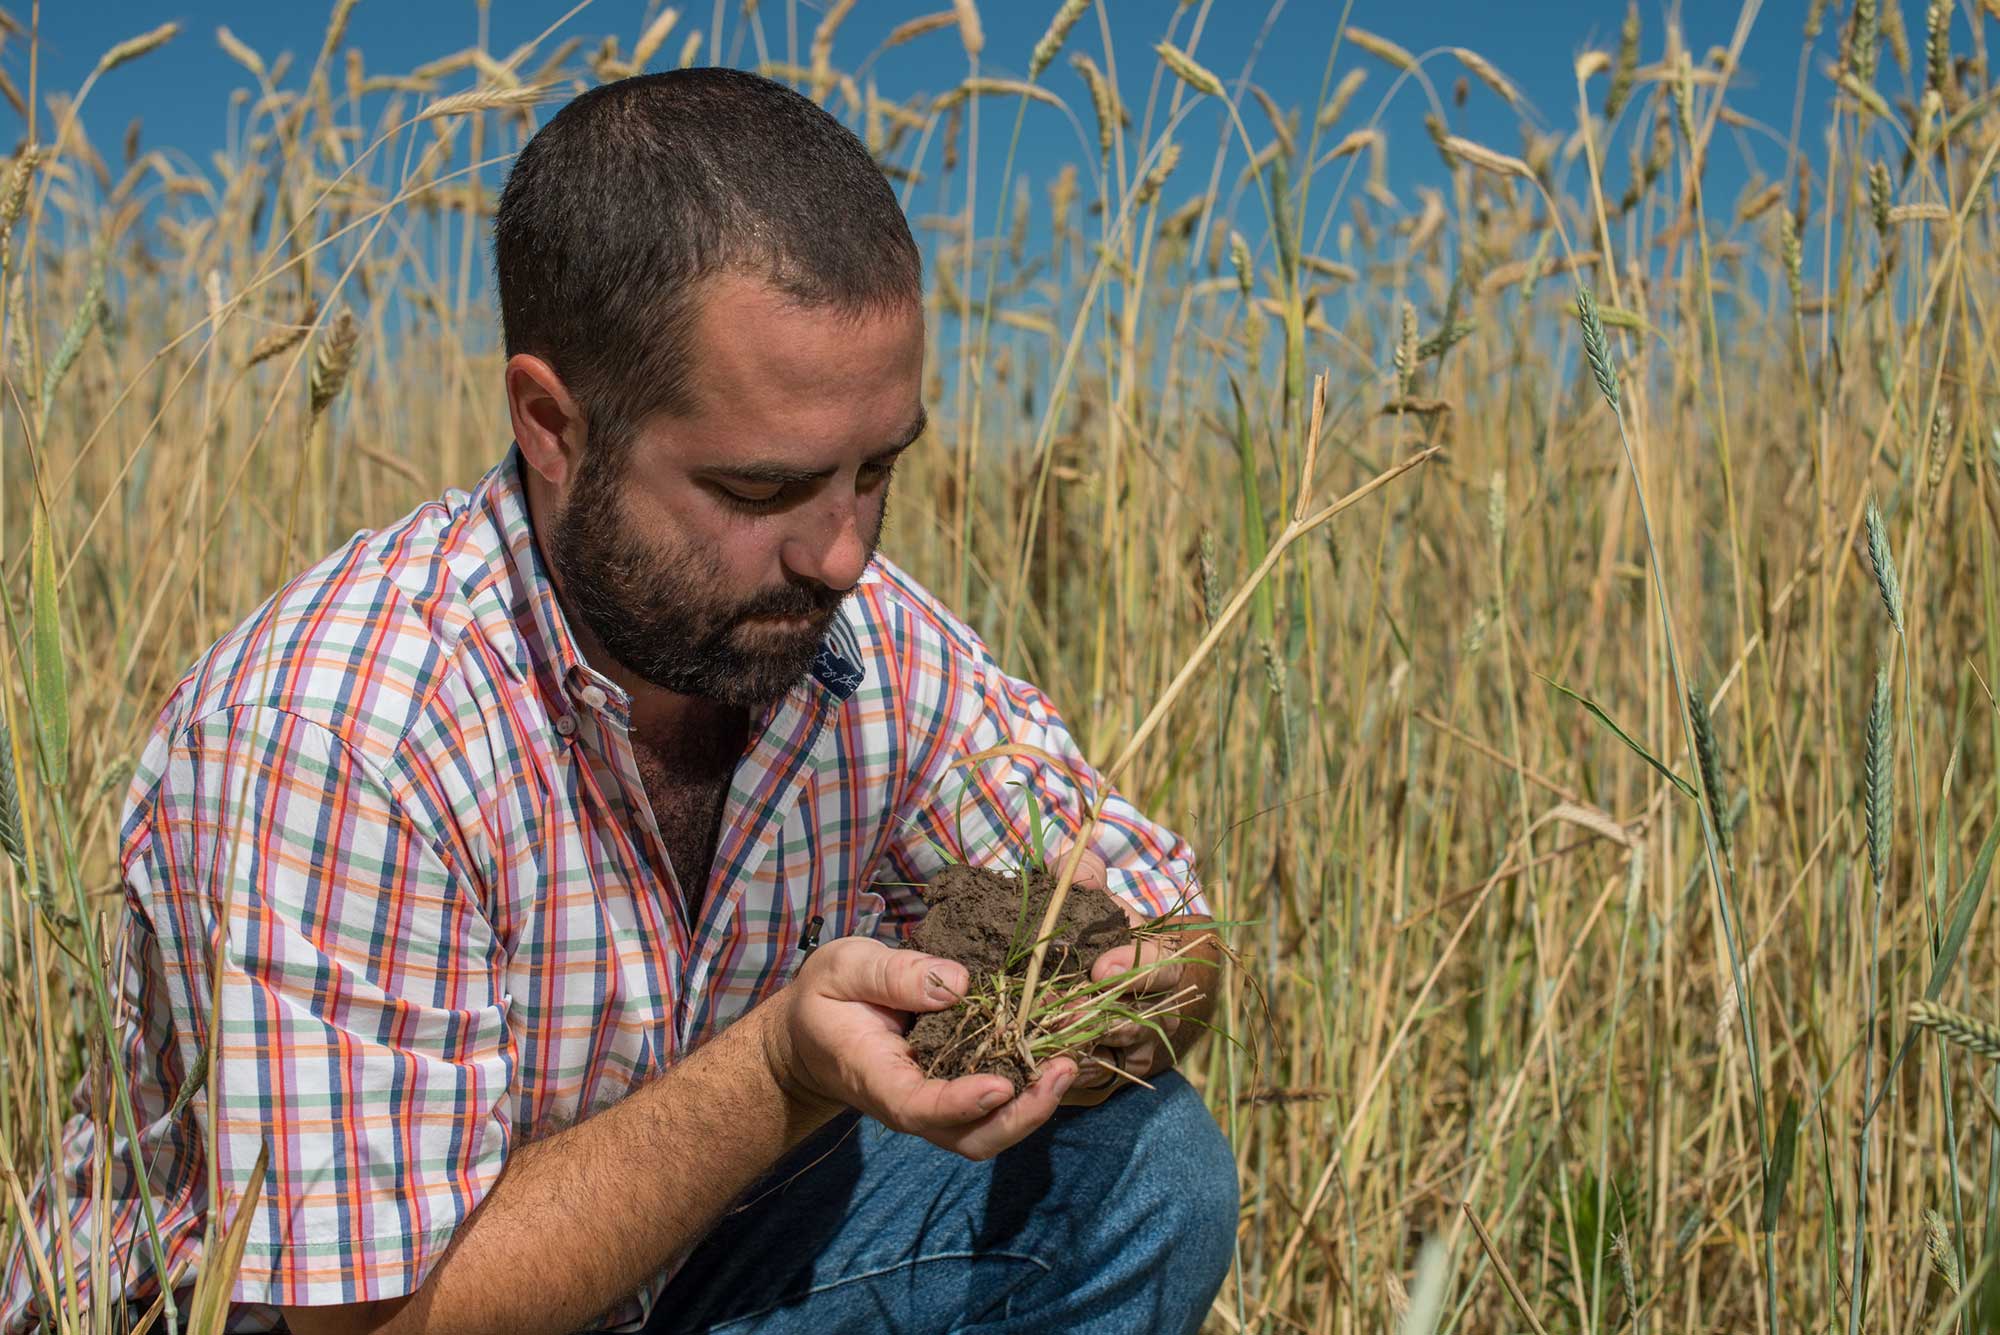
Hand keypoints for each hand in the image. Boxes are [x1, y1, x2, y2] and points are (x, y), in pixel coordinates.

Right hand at [767, 936, 1078, 1159]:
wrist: (814, 1031)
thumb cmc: (827, 998)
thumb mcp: (844, 969)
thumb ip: (893, 975)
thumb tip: (957, 984)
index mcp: (877, 1079)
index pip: (919, 1108)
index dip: (962, 1103)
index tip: (1001, 1085)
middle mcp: (913, 1104)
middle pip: (972, 1137)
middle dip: (1023, 1115)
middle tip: (1062, 1069)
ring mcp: (940, 1103)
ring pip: (993, 1127)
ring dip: (1038, 1101)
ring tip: (1071, 1058)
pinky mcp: (960, 1086)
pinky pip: (1000, 1100)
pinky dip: (1033, 1082)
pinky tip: (1060, 1046)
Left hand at [1043, 849, 1214, 1107]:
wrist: (1103, 978)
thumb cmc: (1098, 930)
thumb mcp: (1091, 898)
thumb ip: (1084, 875)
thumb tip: (1075, 858)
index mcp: (1159, 959)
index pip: (1163, 966)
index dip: (1136, 969)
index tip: (1101, 967)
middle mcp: (1159, 1006)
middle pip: (1140, 1017)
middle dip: (1098, 1014)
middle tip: (1058, 1009)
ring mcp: (1140, 1042)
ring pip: (1117, 1051)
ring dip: (1079, 1045)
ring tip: (1040, 1036)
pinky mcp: (1116, 1071)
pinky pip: (1100, 1079)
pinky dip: (1072, 1072)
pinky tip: (1040, 1063)